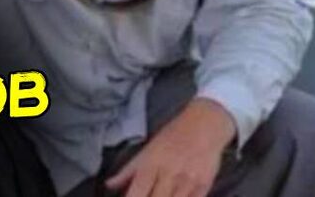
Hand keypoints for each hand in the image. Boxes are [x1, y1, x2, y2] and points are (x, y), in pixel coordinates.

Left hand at [105, 98, 236, 196]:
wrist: (205, 124)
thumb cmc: (173, 135)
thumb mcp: (148, 149)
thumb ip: (129, 171)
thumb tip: (109, 184)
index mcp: (151, 164)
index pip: (137, 193)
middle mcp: (169, 174)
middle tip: (148, 196)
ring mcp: (188, 182)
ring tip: (162, 194)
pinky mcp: (204, 186)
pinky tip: (175, 196)